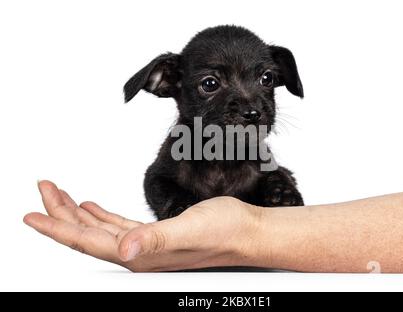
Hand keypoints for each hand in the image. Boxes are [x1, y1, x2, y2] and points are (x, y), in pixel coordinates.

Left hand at [24, 181, 262, 271]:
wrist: (246, 232)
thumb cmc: (224, 232)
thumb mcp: (189, 231)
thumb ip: (155, 240)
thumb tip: (125, 250)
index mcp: (140, 255)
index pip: (87, 242)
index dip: (56, 228)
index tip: (30, 215)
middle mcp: (138, 253)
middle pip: (87, 235)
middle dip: (60, 213)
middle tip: (43, 189)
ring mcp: (146, 245)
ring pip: (99, 230)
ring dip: (77, 213)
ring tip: (59, 196)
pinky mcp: (155, 235)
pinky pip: (117, 226)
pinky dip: (100, 216)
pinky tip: (92, 207)